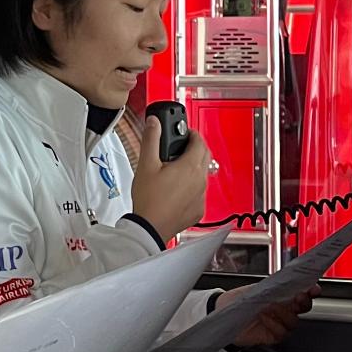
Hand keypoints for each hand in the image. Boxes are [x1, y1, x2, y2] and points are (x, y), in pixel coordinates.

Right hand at [130, 115, 211, 239]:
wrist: (149, 228)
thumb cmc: (148, 199)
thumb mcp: (146, 165)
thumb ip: (151, 139)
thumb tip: (155, 123)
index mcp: (190, 167)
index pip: (200, 142)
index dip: (192, 133)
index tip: (184, 132)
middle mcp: (200, 181)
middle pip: (205, 156)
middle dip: (195, 147)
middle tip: (181, 146)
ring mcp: (201, 196)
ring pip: (203, 174)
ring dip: (193, 166)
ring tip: (175, 168)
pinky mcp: (198, 209)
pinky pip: (200, 191)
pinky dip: (192, 185)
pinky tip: (176, 188)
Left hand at [216, 281, 319, 346]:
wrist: (224, 312)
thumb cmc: (241, 299)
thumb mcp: (259, 288)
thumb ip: (276, 286)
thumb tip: (290, 280)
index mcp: (284, 295)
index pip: (304, 293)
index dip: (311, 291)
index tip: (312, 289)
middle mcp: (285, 309)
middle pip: (304, 308)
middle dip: (303, 302)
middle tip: (298, 297)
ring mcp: (280, 322)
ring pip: (294, 321)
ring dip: (284, 313)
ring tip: (271, 306)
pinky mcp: (274, 335)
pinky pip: (282, 333)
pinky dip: (274, 325)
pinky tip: (264, 319)